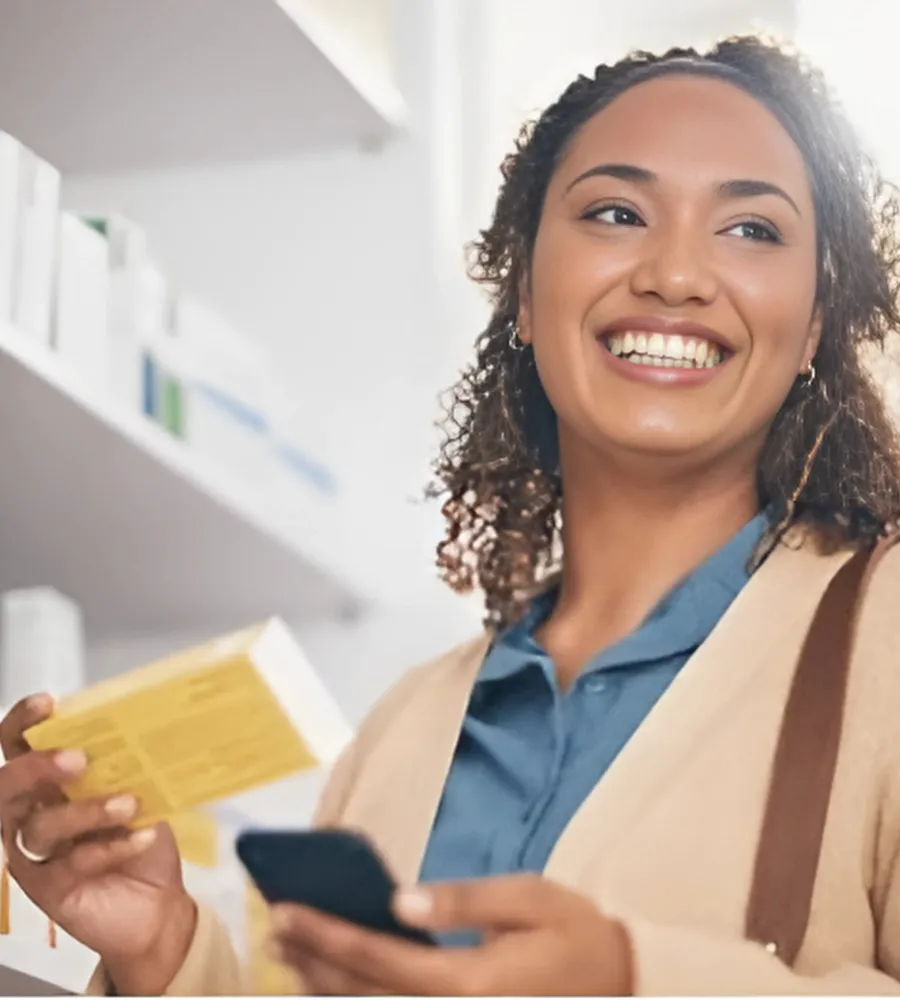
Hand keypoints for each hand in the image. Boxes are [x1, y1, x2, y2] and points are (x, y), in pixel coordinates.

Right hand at [0, 695, 196, 994]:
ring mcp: (36, 855)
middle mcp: (32, 815)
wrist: (157, 903)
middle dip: (37, 768)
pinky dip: (109, 846)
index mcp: (48, 783)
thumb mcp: (139, 791)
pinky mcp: (49, 890)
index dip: (22, 723)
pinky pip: (70, 863)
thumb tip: (144, 724)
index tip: (47, 703)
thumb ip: (129, 764)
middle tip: (79, 759)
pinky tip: (141, 837)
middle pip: (8, 787)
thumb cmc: (140, 837)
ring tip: (129, 804)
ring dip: (86, 811)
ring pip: (40, 827)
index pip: (18, 747)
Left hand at [270, 873, 633, 995]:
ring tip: (288, 953)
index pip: (378, 956)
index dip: (326, 933)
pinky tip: (335, 980)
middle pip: (362, 994)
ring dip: (324, 985)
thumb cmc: (574, 934)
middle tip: (273, 926)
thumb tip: (400, 900)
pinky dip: (357, 999)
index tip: (285, 909)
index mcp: (468, 980)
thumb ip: (465, 900)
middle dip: (311, 959)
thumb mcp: (530, 899)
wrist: (619, 986)